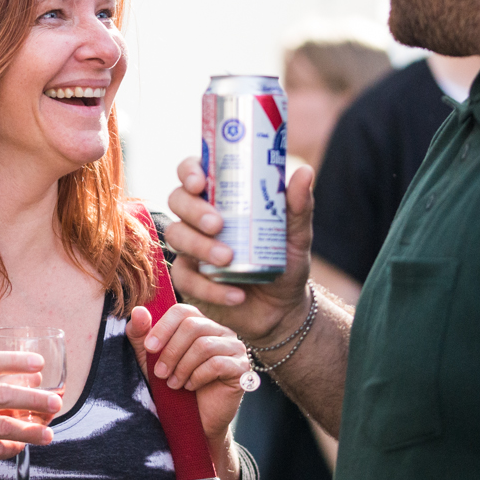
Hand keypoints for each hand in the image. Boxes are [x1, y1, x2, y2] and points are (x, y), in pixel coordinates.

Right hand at [0, 351, 62, 479]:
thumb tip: (33, 383)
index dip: (15, 361)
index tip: (39, 364)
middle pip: (1, 396)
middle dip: (34, 399)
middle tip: (56, 402)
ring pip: (3, 427)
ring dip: (31, 430)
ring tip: (48, 433)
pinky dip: (13, 447)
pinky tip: (23, 445)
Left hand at [126, 304, 249, 443]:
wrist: (193, 423)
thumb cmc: (173, 387)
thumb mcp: (150, 361)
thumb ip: (141, 336)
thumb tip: (137, 311)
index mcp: (200, 324)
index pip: (183, 311)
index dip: (163, 327)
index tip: (149, 348)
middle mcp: (221, 331)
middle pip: (193, 326)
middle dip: (171, 351)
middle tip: (160, 374)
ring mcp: (235, 348)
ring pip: (204, 345)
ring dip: (182, 367)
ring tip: (174, 384)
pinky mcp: (242, 368)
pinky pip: (217, 364)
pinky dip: (197, 377)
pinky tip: (190, 387)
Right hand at [164, 157, 314, 344]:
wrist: (282, 308)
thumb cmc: (285, 261)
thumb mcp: (296, 234)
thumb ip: (298, 206)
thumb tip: (304, 172)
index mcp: (222, 196)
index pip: (194, 171)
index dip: (189, 171)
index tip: (200, 182)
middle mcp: (199, 217)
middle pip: (177, 200)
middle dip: (194, 210)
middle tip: (218, 224)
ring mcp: (191, 247)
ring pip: (175, 236)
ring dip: (199, 246)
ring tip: (227, 259)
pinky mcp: (190, 278)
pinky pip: (185, 278)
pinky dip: (209, 287)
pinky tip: (235, 294)